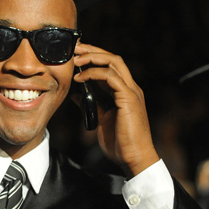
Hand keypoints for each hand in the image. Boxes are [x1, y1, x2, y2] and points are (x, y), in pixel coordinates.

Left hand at [73, 43, 159, 177]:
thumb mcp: (101, 119)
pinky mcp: (128, 98)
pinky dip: (94, 74)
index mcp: (125, 91)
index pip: (111, 65)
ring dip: (92, 58)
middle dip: (92, 50)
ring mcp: (131, 91)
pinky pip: (111, 77)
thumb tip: (76, 94)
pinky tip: (80, 79)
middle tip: (74, 49)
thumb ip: (91, 104)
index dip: (94, 57)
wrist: (134, 159)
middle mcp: (131, 87)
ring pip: (114, 62)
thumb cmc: (120, 143)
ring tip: (75, 60)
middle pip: (113, 58)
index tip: (76, 55)